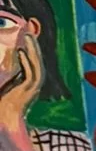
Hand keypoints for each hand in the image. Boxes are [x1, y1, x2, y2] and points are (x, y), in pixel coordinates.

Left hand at [0, 33, 43, 150]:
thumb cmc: (2, 104)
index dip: (31, 47)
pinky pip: (30, 73)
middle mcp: (33, 83)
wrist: (5, 120)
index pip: (32, 60)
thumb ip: (8, 72)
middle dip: (34, 45)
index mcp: (28, 81)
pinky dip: (26, 62)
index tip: (27, 34)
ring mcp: (32, 87)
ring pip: (36, 64)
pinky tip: (21, 52)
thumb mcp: (5, 83)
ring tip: (28, 37)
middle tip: (30, 30)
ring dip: (33, 50)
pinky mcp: (28, 91)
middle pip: (36, 59)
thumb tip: (9, 59)